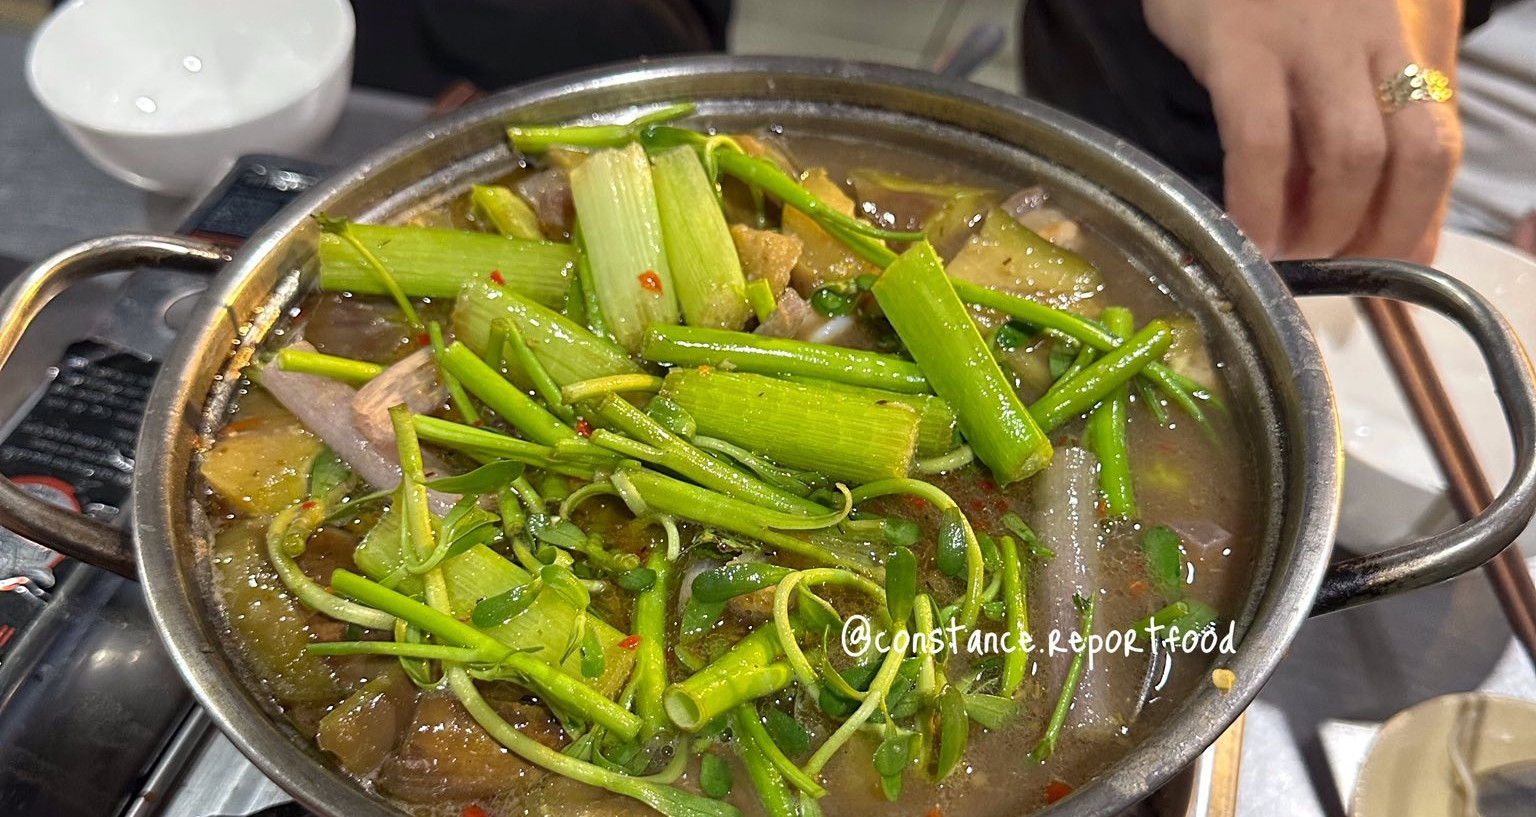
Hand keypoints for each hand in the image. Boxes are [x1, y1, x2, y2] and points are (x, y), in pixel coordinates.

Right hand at [1143, 0, 1463, 263]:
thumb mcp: (1335, 36)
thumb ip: (1361, 113)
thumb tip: (1381, 228)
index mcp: (1399, 39)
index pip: (1438, 143)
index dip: (1419, 219)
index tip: (1386, 272)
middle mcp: (1370, 37)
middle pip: (1409, 154)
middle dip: (1377, 233)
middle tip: (1331, 268)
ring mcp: (1307, 40)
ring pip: (1350, 153)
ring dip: (1323, 225)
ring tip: (1286, 252)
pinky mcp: (1238, 44)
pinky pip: (1261, 139)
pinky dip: (1258, 199)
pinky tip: (1243, 230)